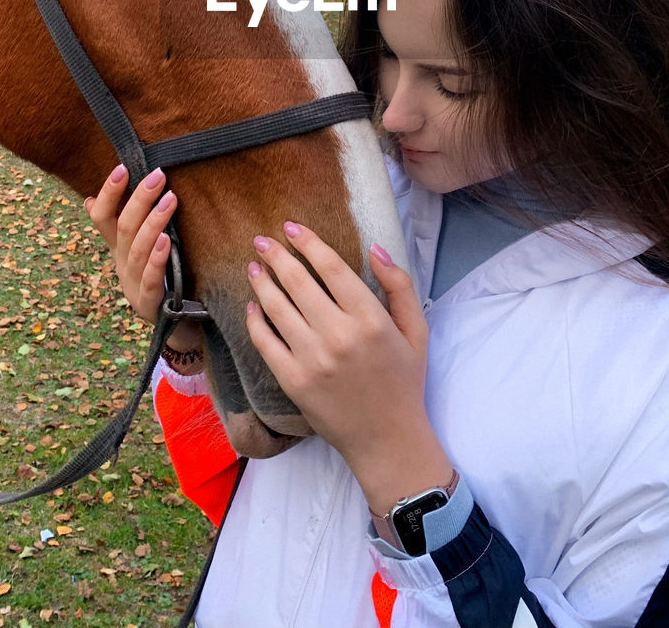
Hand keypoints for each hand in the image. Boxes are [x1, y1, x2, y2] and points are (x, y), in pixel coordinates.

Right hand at [84, 165, 201, 358]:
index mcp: (116, 247)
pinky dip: (157, 258)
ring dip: (154, 222)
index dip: (109, 192)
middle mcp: (120, 262)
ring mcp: (132, 282)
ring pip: (138, 249)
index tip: (122, 167)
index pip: (102, 216)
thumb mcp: (134, 249)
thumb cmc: (154, 275)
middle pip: (123, 226)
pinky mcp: (149, 301)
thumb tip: (90, 200)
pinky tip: (167, 241)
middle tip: (158, 175)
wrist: (170, 321)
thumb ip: (119, 225)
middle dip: (139, 198)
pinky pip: (151, 277)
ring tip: (170, 199)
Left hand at [245, 224, 450, 514]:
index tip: (291, 227)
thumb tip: (375, 247)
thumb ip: (399, 285)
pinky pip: (266, 342)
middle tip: (262, 240)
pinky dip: (255, 320)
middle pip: (298, 282)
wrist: (387, 440)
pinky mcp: (293, 381)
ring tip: (254, 266)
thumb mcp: (416, 330)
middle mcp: (339, 335)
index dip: (308, 243)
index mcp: (370, 319)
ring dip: (262, 282)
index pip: (331, 267)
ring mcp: (312, 359)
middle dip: (277, 256)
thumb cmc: (403, 381)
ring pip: (277, 308)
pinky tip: (252, 306)